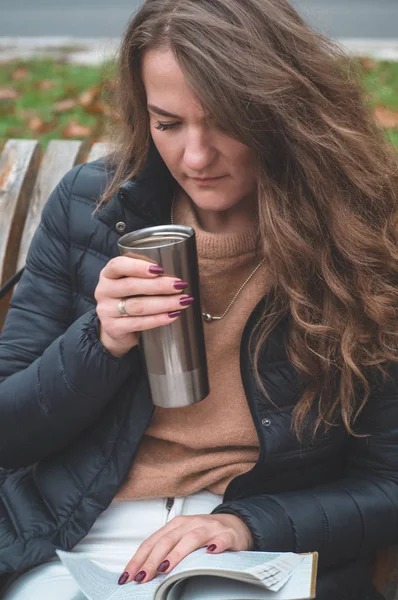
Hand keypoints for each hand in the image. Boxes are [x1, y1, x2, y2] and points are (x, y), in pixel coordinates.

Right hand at [94, 256, 192, 357]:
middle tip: (180, 285)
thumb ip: (146, 275)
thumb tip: (176, 273)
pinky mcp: (113, 328)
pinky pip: (138, 323)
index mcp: (108, 274)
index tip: (159, 269)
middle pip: (131, 286)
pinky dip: (158, 319)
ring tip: (182, 301)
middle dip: (159, 285)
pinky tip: (173, 315)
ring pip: (137, 306)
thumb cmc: (130, 299)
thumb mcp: (132, 283)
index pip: (118, 265)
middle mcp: (103, 291)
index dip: (138, 266)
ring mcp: (106, 311)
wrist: (116, 329)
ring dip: (164, 303)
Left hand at [118, 513, 253, 584]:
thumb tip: (142, 572)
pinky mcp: (228, 534)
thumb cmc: (204, 535)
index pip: (153, 541)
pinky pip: (222, 539)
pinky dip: (218, 545)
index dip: (139, 558)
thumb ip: (166, 551)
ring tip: (166, 568)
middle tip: (142, 577)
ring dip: (178, 553)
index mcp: (176, 526)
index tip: (127, 576)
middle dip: (153, 560)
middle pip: (168, 540)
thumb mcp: (182, 539)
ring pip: (192, 538)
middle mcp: (190, 523)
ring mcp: (209, 528)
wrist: (235, 524)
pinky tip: (212, 552)